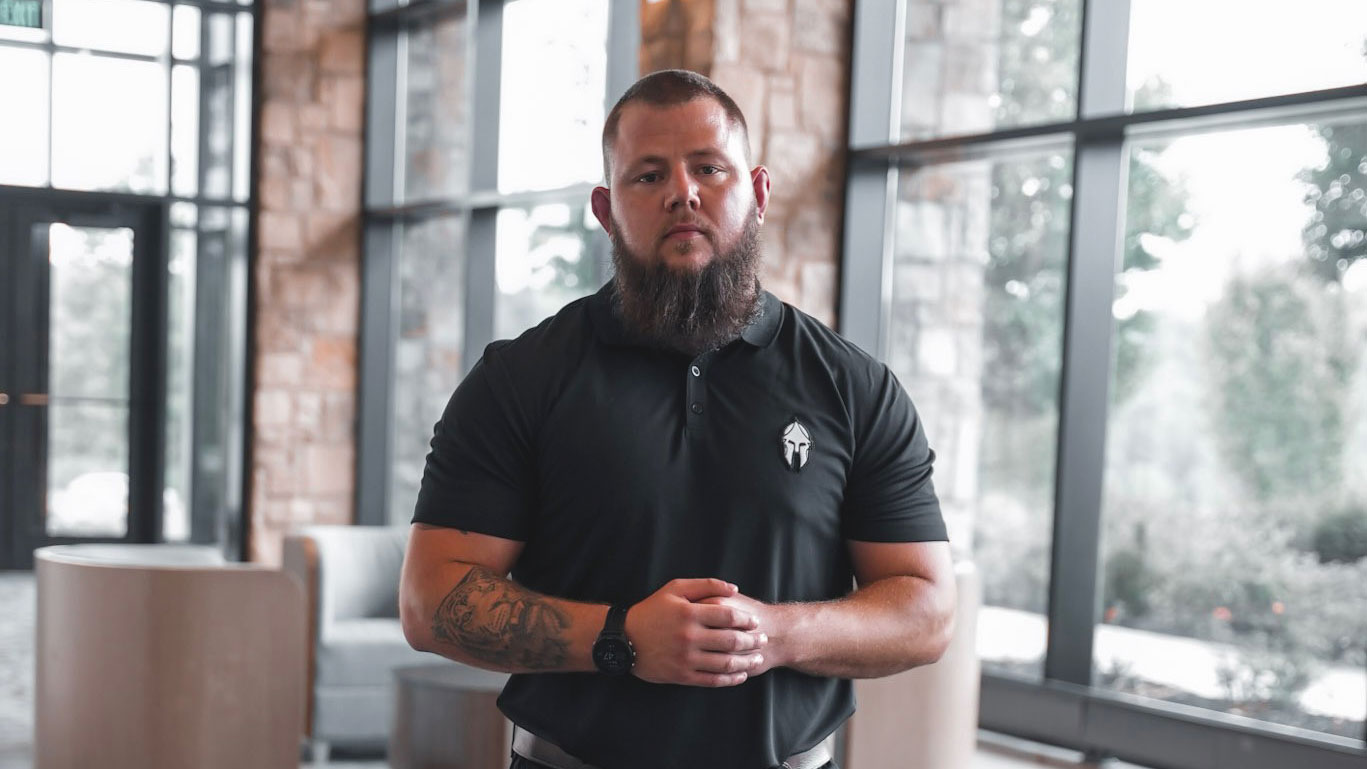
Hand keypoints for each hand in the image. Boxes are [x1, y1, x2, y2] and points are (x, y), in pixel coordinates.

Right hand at [625, 578, 768, 686]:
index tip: (755, 622)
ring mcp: (686, 658)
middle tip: (763, 640)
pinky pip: (712, 680)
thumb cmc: (652, 610)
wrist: (624, 639)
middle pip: (731, 640)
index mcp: (689, 613)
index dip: (745, 619)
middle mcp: (689, 637)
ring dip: (746, 662)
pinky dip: (730, 679)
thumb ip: (706, 584)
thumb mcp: (675, 589)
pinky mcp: (682, 676)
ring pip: (725, 663)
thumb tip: (734, 588)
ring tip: (757, 659)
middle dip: (752, 641)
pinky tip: (740, 675)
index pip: (727, 616)